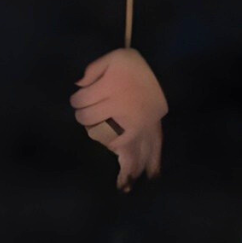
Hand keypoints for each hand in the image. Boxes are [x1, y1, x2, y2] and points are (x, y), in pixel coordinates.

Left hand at [73, 48, 169, 187]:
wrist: (165, 71)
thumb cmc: (136, 67)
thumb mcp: (114, 58)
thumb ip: (93, 70)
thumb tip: (79, 86)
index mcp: (112, 89)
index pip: (81, 102)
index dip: (77, 100)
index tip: (79, 99)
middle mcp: (122, 110)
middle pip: (91, 123)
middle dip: (86, 120)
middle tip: (88, 117)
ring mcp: (135, 125)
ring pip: (112, 144)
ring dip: (111, 154)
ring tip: (119, 182)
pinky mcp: (148, 133)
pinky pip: (143, 153)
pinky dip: (137, 168)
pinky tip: (128, 184)